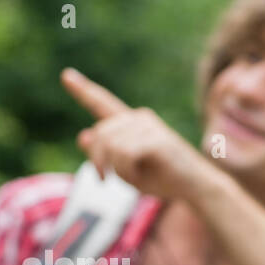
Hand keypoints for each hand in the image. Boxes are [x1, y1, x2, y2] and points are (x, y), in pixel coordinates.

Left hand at [61, 67, 214, 199]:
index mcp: (133, 124)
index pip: (103, 104)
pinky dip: (126, 172)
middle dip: (98, 160)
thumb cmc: (166, 180)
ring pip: (110, 145)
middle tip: (104, 180)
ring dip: (116, 169)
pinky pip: (124, 154)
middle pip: (100, 133)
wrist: (198, 188)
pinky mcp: (156, 139)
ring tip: (133, 179)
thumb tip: (84, 136)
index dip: (83, 91)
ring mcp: (148, 126)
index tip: (66, 76)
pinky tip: (139, 178)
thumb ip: (106, 154)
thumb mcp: (128, 169)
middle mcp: (139, 118)